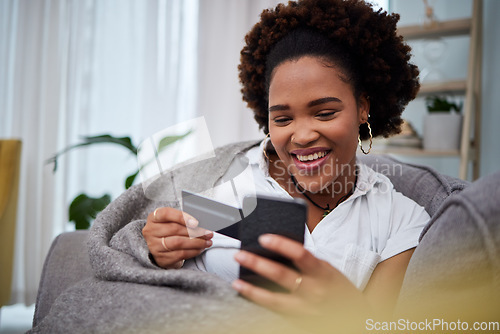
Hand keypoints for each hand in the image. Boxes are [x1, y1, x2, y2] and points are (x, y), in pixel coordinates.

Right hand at [142, 207, 212, 268]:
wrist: (161, 248)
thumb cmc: (170, 231)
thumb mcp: (172, 221)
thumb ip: (184, 219)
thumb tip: (202, 223)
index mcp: (154, 218)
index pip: (166, 214)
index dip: (182, 217)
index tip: (196, 222)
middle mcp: (151, 231)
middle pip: (175, 229)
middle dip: (195, 231)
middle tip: (208, 233)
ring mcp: (154, 246)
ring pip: (178, 243)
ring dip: (196, 242)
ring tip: (207, 242)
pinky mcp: (161, 258)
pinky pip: (180, 254)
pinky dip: (193, 251)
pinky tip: (200, 248)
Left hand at [232, 234, 368, 329]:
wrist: (357, 318)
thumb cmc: (340, 290)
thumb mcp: (329, 271)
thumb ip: (309, 263)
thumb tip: (281, 251)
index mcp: (324, 273)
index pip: (300, 254)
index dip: (280, 244)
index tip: (264, 237)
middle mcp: (314, 291)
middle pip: (281, 275)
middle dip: (257, 263)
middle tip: (240, 255)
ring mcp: (306, 308)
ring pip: (274, 300)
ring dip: (253, 290)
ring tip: (237, 281)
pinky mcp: (300, 320)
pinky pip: (276, 311)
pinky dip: (261, 302)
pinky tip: (250, 295)